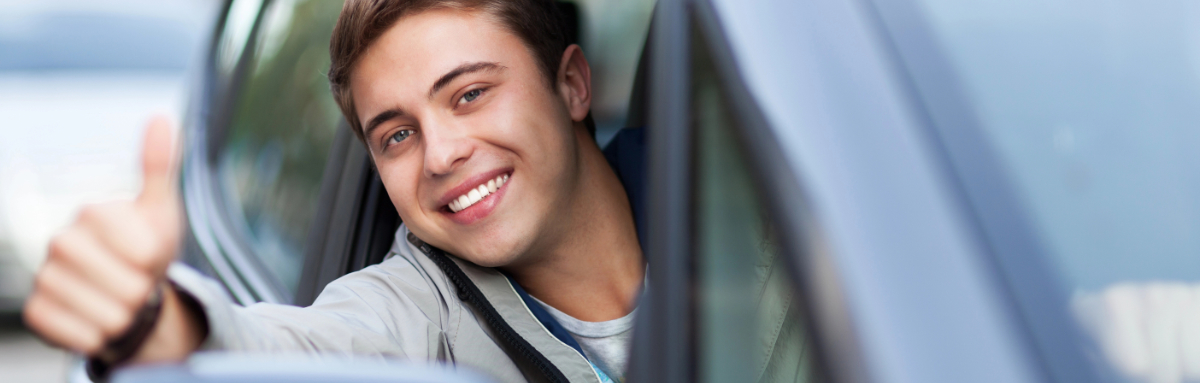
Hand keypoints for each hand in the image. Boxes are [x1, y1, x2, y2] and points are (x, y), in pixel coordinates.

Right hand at [24, 116, 183, 354]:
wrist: (127, 289)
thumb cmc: (146, 247)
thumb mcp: (161, 209)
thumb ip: (159, 167)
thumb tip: (160, 117)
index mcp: (93, 212)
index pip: (144, 251)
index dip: (157, 261)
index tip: (150, 254)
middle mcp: (61, 241)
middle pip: (128, 287)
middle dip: (143, 291)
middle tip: (136, 280)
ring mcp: (45, 276)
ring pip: (107, 314)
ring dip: (125, 315)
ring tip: (119, 299)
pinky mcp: (37, 312)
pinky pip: (79, 335)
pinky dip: (98, 336)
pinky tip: (97, 319)